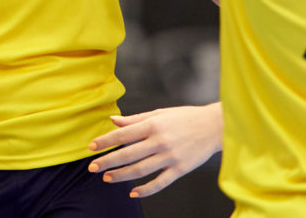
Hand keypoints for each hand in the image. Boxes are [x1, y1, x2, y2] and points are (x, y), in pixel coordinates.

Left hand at [87, 103, 221, 197]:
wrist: (215, 126)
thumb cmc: (185, 117)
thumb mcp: (160, 113)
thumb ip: (136, 119)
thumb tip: (113, 120)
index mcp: (154, 124)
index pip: (123, 134)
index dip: (105, 141)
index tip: (91, 147)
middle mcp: (160, 141)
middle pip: (128, 154)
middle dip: (107, 161)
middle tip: (92, 167)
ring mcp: (170, 157)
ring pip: (140, 170)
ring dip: (121, 176)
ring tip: (107, 178)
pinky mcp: (180, 169)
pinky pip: (159, 183)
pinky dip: (145, 190)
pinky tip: (132, 192)